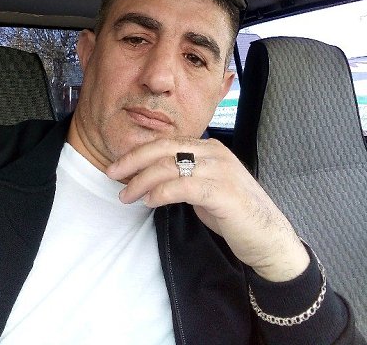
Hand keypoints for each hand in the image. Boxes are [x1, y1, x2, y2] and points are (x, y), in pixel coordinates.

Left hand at [106, 137, 309, 281]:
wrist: (268, 237)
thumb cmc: (233, 213)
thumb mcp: (205, 187)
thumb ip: (183, 176)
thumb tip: (149, 177)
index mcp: (209, 147)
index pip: (166, 142)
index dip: (138, 152)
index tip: (118, 166)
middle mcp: (214, 152)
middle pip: (164, 148)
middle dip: (133, 161)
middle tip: (111, 175)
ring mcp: (220, 170)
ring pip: (169, 166)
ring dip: (141, 181)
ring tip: (126, 195)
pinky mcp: (222, 192)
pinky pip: (183, 186)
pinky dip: (161, 193)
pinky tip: (149, 202)